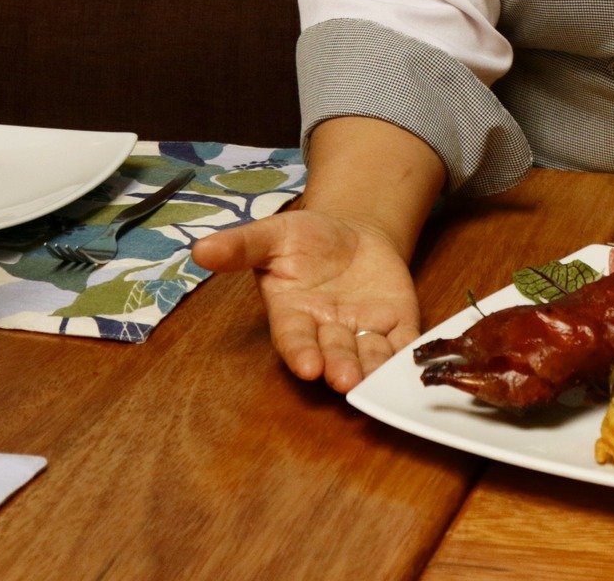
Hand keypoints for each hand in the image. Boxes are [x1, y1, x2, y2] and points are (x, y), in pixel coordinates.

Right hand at [191, 209, 421, 392]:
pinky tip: (413, 360)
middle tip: (345, 380)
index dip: (300, 352)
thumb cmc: (305, 239)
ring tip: (375, 378)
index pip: (294, 338)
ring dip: (372, 368)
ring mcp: (363, 330)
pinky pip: (402, 341)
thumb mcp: (273, 234)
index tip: (306, 366)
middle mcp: (327, 331)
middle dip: (339, 367)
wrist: (352, 232)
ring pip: (368, 355)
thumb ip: (241, 245)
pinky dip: (407, 352)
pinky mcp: (396, 323)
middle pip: (333, 353)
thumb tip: (200, 249)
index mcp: (293, 314)